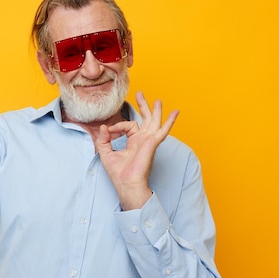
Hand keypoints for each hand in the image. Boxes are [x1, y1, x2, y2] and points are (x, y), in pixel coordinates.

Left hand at [96, 92, 178, 209]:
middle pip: (145, 119)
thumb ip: (103, 139)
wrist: (127, 183)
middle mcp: (142, 140)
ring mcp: (148, 141)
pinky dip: (170, 121)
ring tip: (158, 99)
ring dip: (156, 110)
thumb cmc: (118, 173)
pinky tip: (176, 112)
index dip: (117, 126)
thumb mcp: (105, 153)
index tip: (108, 131)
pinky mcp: (152, 143)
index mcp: (134, 142)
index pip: (128, 126)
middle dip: (143, 106)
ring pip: (154, 121)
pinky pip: (163, 130)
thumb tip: (103, 127)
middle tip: (140, 94)